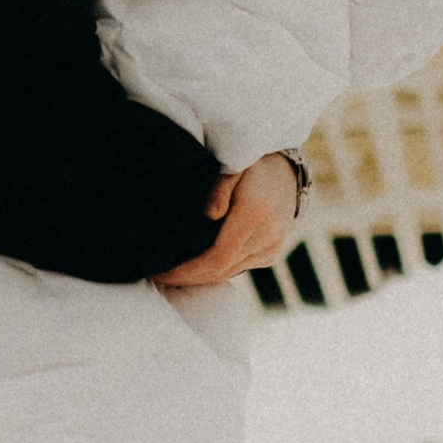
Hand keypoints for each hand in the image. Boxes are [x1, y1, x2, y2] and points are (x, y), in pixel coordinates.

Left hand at [154, 149, 300, 294]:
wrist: (285, 174)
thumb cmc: (251, 166)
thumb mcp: (233, 165)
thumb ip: (219, 187)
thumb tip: (210, 214)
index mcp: (255, 213)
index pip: (217, 257)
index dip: (187, 270)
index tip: (161, 271)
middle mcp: (267, 236)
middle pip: (220, 270)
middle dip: (187, 277)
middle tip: (157, 274)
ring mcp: (271, 248)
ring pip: (228, 273)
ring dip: (198, 276)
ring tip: (169, 272)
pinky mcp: (270, 255)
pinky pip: (237, 269)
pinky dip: (214, 271)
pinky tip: (192, 268)